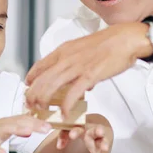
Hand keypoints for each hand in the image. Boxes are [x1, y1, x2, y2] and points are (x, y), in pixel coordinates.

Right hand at [0, 114, 50, 152]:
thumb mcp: (1, 130)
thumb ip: (16, 129)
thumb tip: (31, 128)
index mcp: (6, 123)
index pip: (25, 119)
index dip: (39, 122)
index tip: (53, 125)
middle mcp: (1, 126)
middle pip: (19, 123)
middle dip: (34, 124)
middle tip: (48, 128)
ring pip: (5, 130)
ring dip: (17, 130)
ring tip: (29, 132)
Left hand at [25, 22, 151, 114]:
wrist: (125, 39)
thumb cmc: (108, 43)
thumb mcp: (84, 49)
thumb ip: (76, 65)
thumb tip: (78, 84)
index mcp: (64, 50)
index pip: (41, 65)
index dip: (31, 77)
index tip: (27, 86)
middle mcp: (67, 58)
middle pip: (42, 78)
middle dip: (32, 94)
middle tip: (30, 105)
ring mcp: (77, 67)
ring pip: (52, 86)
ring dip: (44, 100)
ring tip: (41, 111)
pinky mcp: (89, 76)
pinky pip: (73, 94)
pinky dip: (66, 106)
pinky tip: (64, 114)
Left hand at [57, 114, 112, 152]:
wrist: (98, 129)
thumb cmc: (81, 129)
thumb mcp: (71, 130)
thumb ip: (63, 136)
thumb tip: (59, 146)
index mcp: (83, 126)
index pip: (78, 127)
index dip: (75, 131)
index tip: (72, 135)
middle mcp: (93, 131)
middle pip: (96, 130)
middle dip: (98, 130)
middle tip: (100, 131)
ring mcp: (100, 140)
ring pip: (103, 141)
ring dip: (104, 144)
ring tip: (105, 147)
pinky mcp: (104, 150)